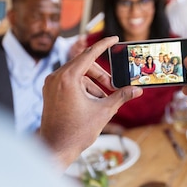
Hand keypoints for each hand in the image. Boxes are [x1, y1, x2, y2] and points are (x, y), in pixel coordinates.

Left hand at [40, 36, 142, 166]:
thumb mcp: (104, 111)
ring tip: (103, 100)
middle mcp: (56, 77)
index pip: (89, 53)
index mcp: (68, 78)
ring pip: (77, 74)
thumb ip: (121, 96)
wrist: (55, 148)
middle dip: (101, 74)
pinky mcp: (49, 92)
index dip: (104, 44)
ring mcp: (50, 84)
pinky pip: (68, 82)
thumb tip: (137, 90)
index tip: (114, 38)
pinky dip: (82, 88)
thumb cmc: (77, 131)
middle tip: (113, 86)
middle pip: (84, 64)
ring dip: (92, 84)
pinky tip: (91, 102)